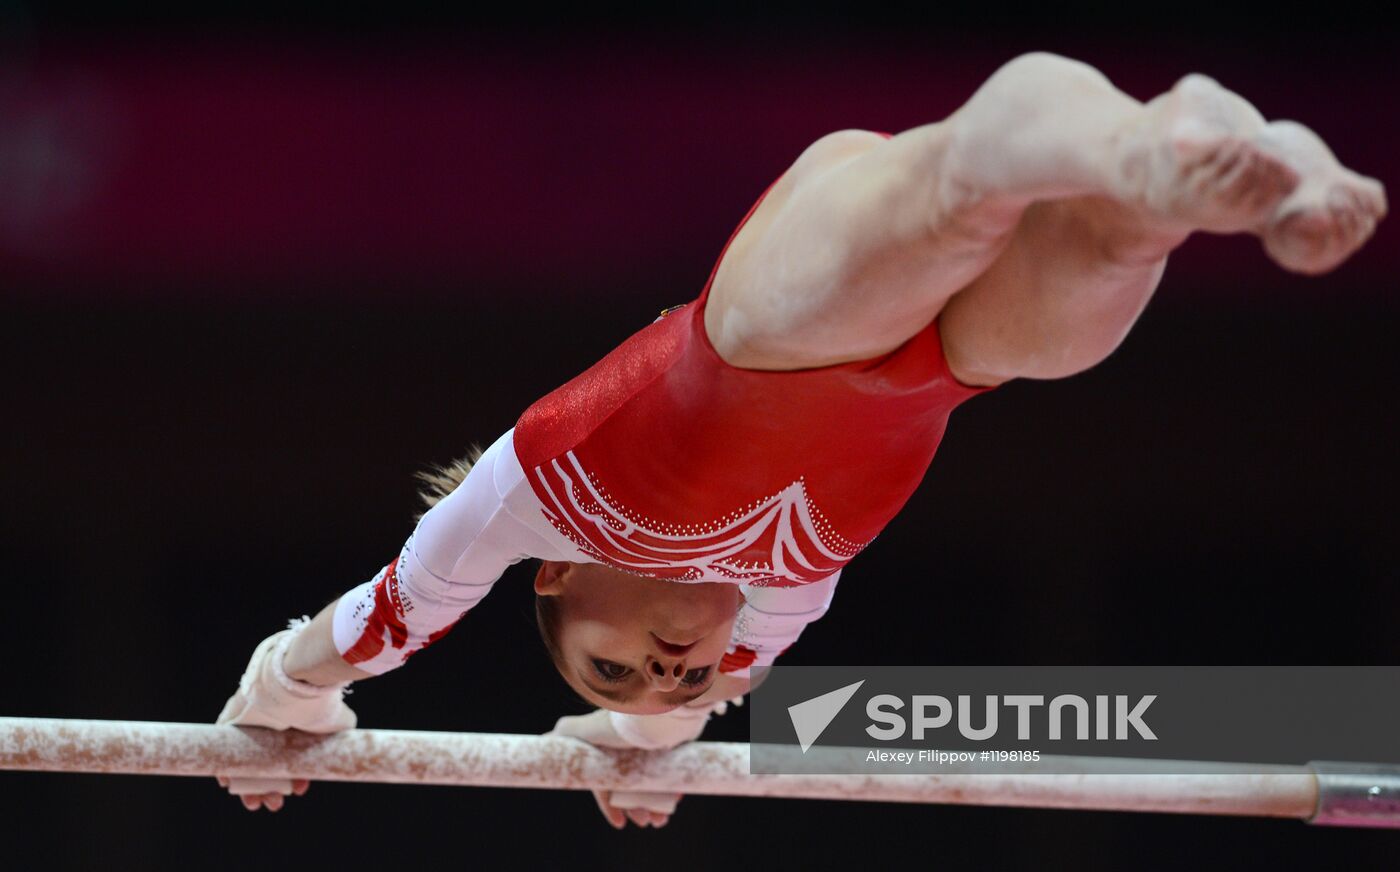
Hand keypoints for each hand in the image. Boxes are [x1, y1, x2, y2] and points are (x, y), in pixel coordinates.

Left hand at [215, 621, 356, 811]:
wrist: (293, 682)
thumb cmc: (316, 700)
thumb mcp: (334, 720)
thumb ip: (340, 732)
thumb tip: (352, 747)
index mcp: (292, 729)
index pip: (288, 760)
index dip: (291, 779)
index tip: (298, 789)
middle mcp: (270, 728)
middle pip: (265, 767)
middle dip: (269, 790)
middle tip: (275, 803)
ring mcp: (249, 726)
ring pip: (245, 764)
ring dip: (249, 788)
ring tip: (256, 803)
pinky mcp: (230, 722)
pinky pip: (223, 752)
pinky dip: (226, 771)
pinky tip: (231, 785)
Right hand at [547, 708, 694, 829]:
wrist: (652, 715)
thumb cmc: (615, 725)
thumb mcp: (582, 730)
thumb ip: (561, 735)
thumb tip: (541, 743)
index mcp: (606, 751)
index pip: (605, 784)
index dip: (610, 805)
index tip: (621, 823)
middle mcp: (626, 750)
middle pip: (629, 787)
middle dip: (636, 808)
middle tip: (645, 822)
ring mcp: (647, 749)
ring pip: (650, 784)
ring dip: (654, 805)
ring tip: (660, 819)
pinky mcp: (667, 746)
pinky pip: (667, 774)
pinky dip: (669, 789)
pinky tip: (674, 801)